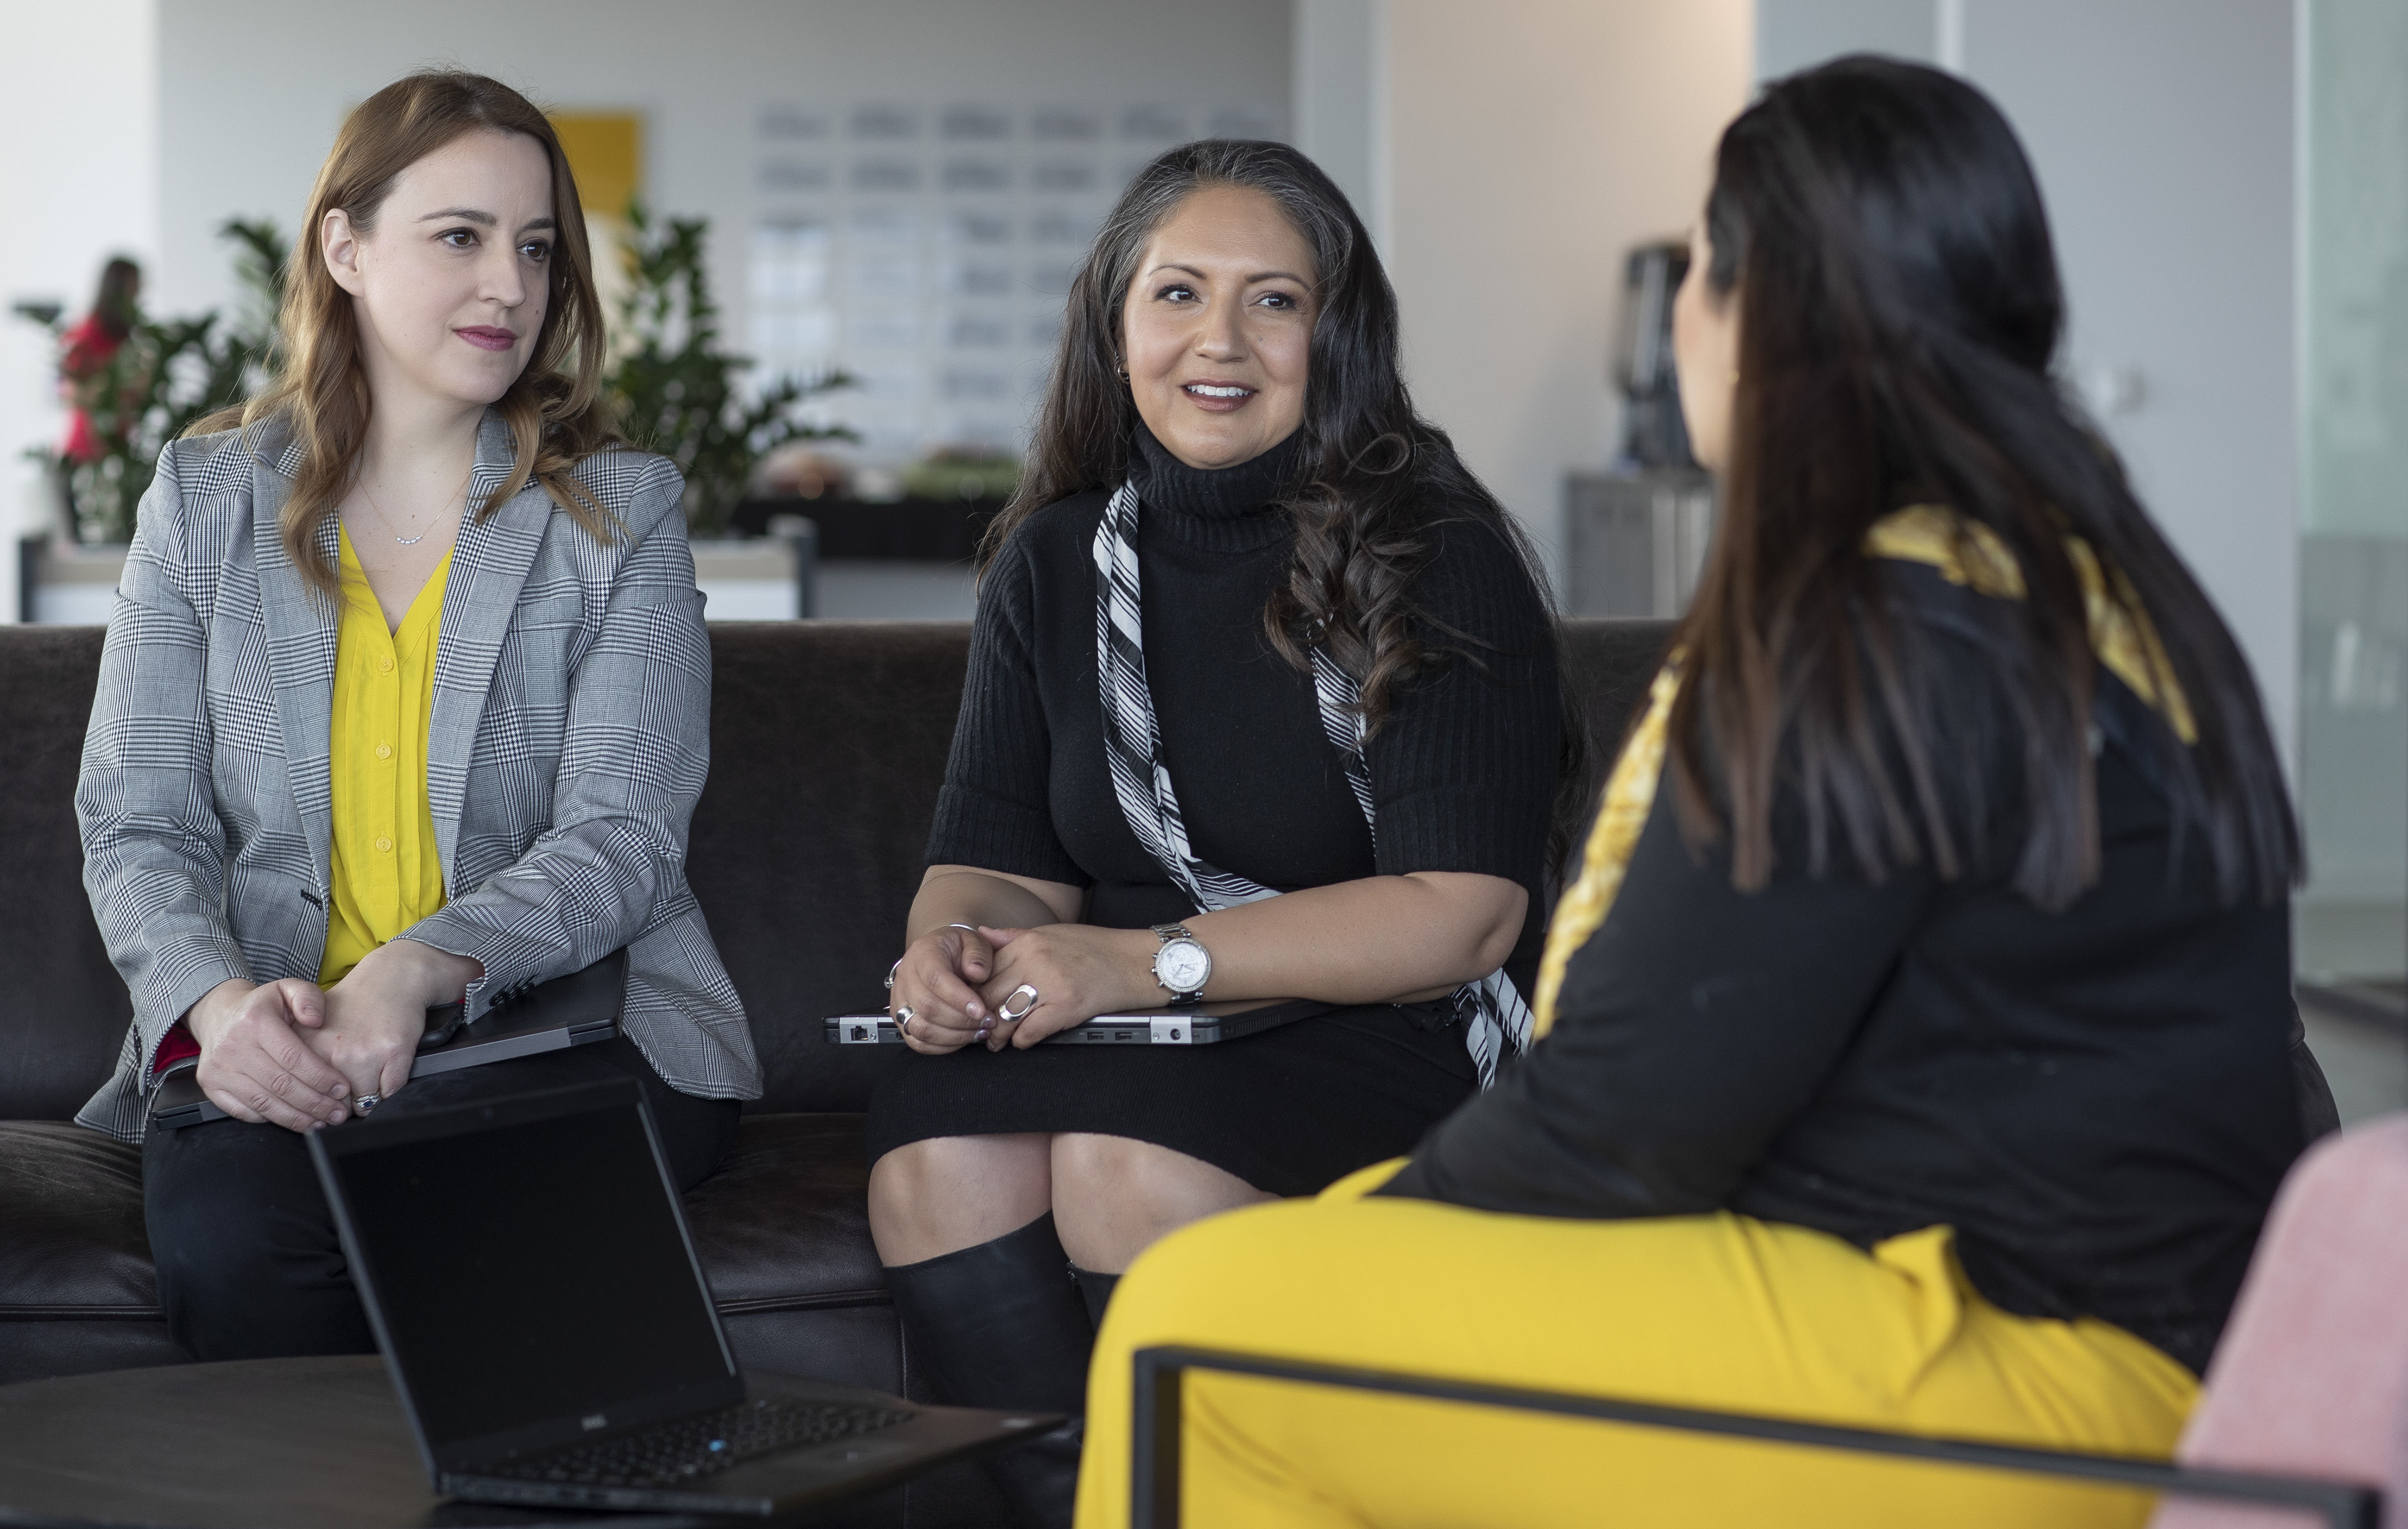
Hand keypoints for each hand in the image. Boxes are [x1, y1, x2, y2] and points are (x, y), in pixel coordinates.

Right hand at [185, 977, 352, 1131]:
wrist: (219, 1014)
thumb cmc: (262, 1006)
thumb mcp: (288, 988)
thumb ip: (308, 998)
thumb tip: (316, 1019)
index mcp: (254, 1021)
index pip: (293, 1057)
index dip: (320, 1077)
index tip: (341, 1089)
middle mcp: (232, 1046)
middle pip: (281, 1085)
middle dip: (314, 1103)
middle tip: (338, 1112)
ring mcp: (218, 1069)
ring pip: (264, 1103)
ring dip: (297, 1117)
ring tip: (322, 1121)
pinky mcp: (211, 1086)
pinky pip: (245, 1111)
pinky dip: (272, 1119)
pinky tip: (295, 1120)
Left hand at [310, 939, 480, 1103]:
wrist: (392, 979)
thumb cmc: (355, 1005)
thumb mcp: (314, 1028)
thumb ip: (303, 1061)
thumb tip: (304, 1103)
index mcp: (307, 1046)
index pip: (307, 1097)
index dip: (318, 1102)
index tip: (326, 1097)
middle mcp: (333, 1053)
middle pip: (336, 1105)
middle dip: (344, 1102)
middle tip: (351, 1083)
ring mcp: (365, 1055)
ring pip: (364, 1103)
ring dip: (368, 1096)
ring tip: (370, 1071)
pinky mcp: (393, 1055)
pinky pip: (390, 1093)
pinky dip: (390, 1086)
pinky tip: (387, 1065)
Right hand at [889, 925, 999, 1054]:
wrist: (942, 954)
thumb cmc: (960, 949)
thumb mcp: (974, 941)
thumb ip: (978, 954)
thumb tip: (978, 973)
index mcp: (923, 953)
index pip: (935, 978)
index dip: (959, 998)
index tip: (981, 1010)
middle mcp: (905, 976)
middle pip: (927, 1007)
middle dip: (962, 1020)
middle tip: (988, 1022)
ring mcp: (900, 1000)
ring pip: (920, 1028)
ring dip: (954, 1036)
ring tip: (979, 1031)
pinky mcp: (901, 1019)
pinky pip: (917, 1042)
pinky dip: (943, 1046)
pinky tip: (964, 1038)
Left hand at [977, 924, 1155, 1049]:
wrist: (1132, 962)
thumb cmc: (1094, 947)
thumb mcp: (1050, 932)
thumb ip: (1013, 936)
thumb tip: (981, 933)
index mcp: (1028, 943)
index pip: (984, 971)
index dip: (973, 991)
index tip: (971, 1003)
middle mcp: (1035, 961)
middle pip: (989, 995)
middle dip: (980, 1015)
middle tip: (978, 1027)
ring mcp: (1051, 985)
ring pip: (1005, 1016)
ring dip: (997, 1034)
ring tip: (995, 1040)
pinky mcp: (1066, 1007)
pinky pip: (1030, 1032)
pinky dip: (1022, 1041)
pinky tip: (1022, 1040)